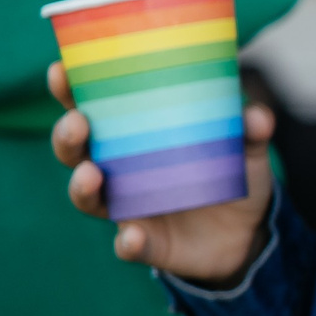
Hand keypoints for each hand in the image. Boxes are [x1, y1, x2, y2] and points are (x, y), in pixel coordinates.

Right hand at [48, 60, 274, 282]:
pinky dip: (129, 243)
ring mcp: (128, 209)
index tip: (61, 69)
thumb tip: (255, 115)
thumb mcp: (246, 150)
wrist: (248, 234)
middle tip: (79, 122)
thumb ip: (251, 131)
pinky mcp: (146, 244)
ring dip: (82, 186)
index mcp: (133, 139)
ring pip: (89, 198)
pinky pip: (130, 246)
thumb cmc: (231, 176)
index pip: (92, 109)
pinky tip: (133, 237)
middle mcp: (118, 172)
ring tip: (91, 174)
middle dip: (68, 137)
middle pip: (76, 152)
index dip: (69, 91)